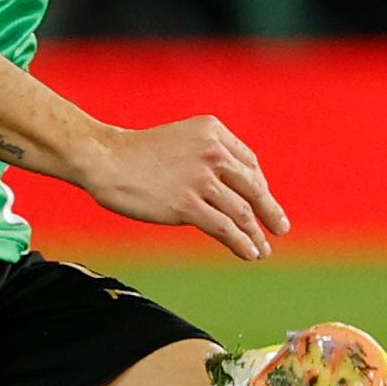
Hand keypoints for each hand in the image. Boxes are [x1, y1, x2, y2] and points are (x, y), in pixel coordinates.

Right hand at [74, 114, 288, 259]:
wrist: (105, 159)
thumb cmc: (140, 153)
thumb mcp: (183, 140)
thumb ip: (209, 156)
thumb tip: (236, 190)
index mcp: (214, 132)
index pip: (249, 163)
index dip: (260, 187)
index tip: (264, 204)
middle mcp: (213, 153)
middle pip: (253, 188)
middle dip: (271, 212)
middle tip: (281, 229)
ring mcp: (201, 179)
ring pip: (242, 212)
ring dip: (256, 235)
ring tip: (263, 250)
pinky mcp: (187, 204)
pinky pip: (225, 228)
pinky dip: (241, 243)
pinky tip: (249, 253)